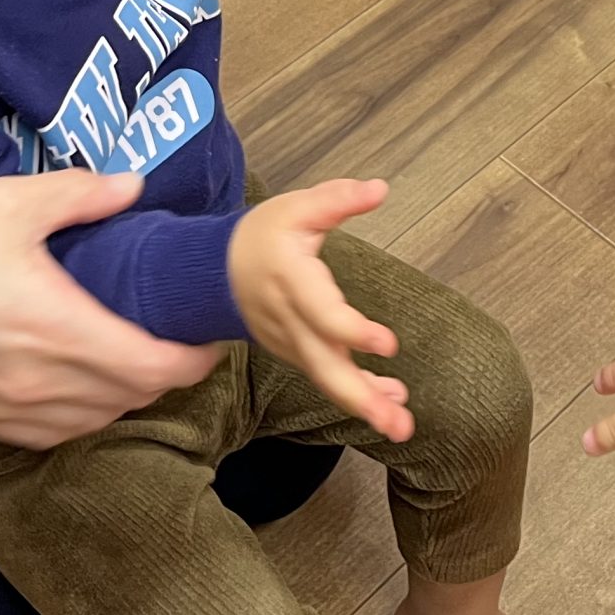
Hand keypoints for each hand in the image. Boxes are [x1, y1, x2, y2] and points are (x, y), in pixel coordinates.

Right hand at [0, 171, 221, 448]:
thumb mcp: (10, 202)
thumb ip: (81, 195)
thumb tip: (134, 187)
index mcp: (60, 330)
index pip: (155, 368)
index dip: (193, 356)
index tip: (206, 331)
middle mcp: (42, 383)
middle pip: (134, 397)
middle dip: (166, 371)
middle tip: (176, 334)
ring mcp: (10, 410)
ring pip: (96, 420)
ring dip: (125, 395)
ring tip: (134, 355)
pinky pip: (54, 434)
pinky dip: (82, 414)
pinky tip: (80, 382)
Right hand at [231, 178, 413, 440]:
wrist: (214, 271)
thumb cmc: (262, 236)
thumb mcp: (297, 207)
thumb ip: (338, 198)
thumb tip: (379, 188)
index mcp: (291, 282)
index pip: (322, 313)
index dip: (352, 331)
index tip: (388, 344)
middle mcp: (290, 321)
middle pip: (324, 366)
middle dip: (361, 398)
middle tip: (397, 425)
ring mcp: (291, 344)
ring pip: (327, 380)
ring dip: (364, 405)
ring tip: (400, 426)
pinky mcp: (295, 353)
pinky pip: (327, 377)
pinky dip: (357, 393)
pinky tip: (390, 402)